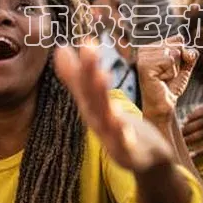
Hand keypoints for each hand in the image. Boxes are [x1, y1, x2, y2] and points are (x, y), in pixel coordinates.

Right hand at [54, 44, 174, 172]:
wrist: (143, 158)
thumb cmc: (116, 126)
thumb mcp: (97, 100)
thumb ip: (79, 78)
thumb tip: (59, 49)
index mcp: (91, 107)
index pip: (83, 84)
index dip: (80, 64)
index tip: (73, 44)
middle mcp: (98, 121)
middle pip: (92, 96)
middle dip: (89, 73)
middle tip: (87, 47)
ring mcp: (111, 138)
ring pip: (105, 117)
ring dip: (102, 98)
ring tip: (102, 76)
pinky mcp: (127, 153)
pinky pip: (123, 144)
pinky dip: (121, 136)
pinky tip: (123, 125)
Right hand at [136, 36, 198, 122]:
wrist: (164, 105)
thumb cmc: (171, 86)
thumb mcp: (184, 66)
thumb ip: (190, 54)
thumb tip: (188, 52)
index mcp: (152, 46)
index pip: (178, 39)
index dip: (182, 55)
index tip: (170, 68)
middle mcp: (144, 49)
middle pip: (177, 44)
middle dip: (178, 63)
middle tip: (166, 75)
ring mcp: (143, 56)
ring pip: (174, 53)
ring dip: (174, 69)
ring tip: (163, 78)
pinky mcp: (144, 65)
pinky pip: (169, 60)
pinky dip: (170, 73)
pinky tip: (161, 80)